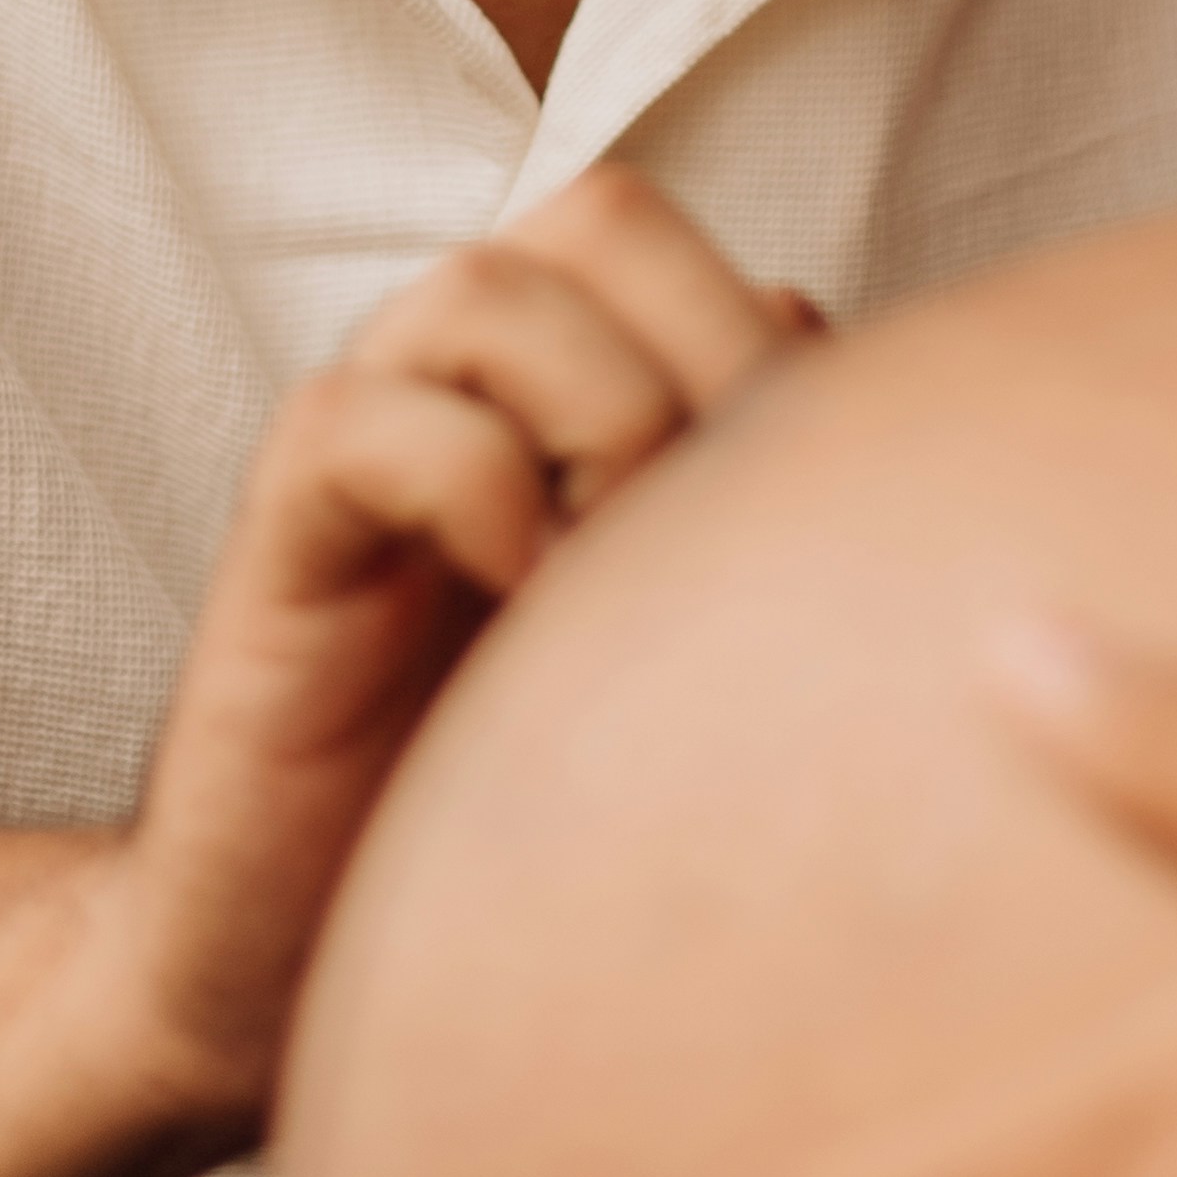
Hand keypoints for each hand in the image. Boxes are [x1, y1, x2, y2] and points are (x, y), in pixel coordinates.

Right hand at [110, 168, 816, 1153]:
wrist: (325, 960)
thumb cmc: (544, 818)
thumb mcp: (701, 664)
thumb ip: (769, 534)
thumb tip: (893, 440)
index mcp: (584, 389)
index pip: (711, 254)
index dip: (782, 356)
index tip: (802, 533)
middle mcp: (475, 385)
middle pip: (604, 215)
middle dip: (702, 348)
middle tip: (712, 526)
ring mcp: (372, 443)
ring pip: (485, 283)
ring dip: (595, 412)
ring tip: (612, 571)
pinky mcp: (283, 537)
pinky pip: (363, 419)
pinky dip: (471, 490)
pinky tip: (520, 609)